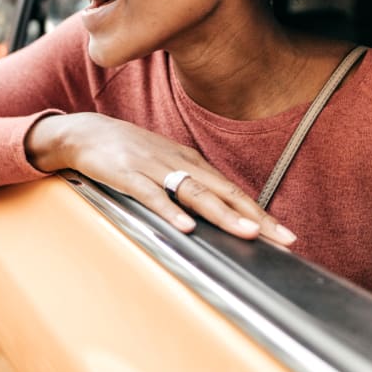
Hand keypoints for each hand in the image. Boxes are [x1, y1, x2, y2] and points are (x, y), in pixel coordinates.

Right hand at [26, 113, 295, 246]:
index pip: (231, 190)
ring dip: (222, 214)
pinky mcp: (128, 174)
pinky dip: (170, 211)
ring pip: (194, 193)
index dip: (259, 212)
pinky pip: (152, 195)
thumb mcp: (164, 164)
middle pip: (223, 191)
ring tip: (246, 233)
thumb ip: (188, 185)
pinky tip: (185, 227)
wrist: (86, 133)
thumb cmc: (128, 152)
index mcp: (190, 162)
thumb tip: (216, 210)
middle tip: (282, 238)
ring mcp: (154, 167)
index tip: (285, 234)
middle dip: (254, 216)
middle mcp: (178, 163)